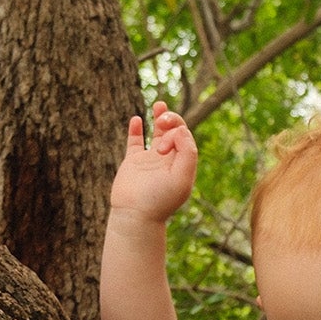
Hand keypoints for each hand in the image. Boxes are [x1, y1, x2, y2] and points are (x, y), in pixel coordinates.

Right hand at [111, 102, 196, 221]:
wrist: (135, 215)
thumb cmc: (160, 199)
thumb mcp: (182, 177)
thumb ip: (188, 151)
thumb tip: (181, 130)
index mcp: (182, 164)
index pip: (184, 136)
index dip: (176, 132)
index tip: (165, 146)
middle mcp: (168, 161)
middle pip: (174, 131)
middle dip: (170, 120)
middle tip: (162, 123)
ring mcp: (150, 161)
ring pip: (157, 133)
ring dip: (160, 117)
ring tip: (160, 104)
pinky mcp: (132, 162)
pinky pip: (135, 142)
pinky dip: (136, 129)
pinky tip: (136, 119)